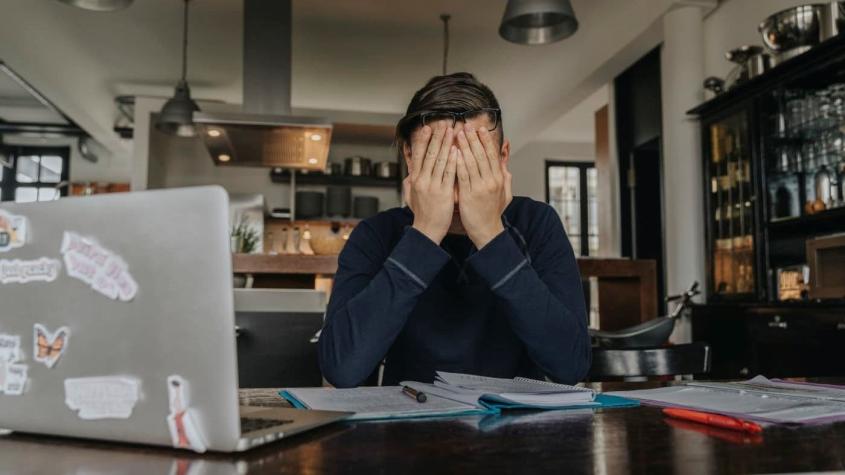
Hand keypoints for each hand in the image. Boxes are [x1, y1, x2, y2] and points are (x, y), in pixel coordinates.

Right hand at [403, 123, 457, 243]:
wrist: (427, 230)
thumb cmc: (422, 214)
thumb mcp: (411, 197)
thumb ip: (409, 184)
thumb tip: (409, 174)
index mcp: (415, 180)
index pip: (418, 155)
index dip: (423, 140)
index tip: (427, 128)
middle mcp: (422, 181)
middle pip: (429, 154)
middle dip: (437, 137)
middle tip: (443, 123)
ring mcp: (433, 186)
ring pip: (439, 160)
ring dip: (446, 144)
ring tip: (452, 131)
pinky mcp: (444, 193)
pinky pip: (449, 174)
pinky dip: (452, 161)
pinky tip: (457, 150)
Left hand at [455, 125, 511, 248]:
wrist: (487, 231)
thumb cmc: (492, 213)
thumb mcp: (505, 194)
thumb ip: (505, 178)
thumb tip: (506, 165)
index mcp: (499, 179)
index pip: (492, 155)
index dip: (486, 141)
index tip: (480, 129)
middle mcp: (491, 181)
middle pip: (482, 155)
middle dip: (474, 139)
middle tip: (466, 126)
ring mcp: (480, 187)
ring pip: (472, 162)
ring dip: (464, 146)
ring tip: (458, 134)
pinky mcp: (469, 195)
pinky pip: (463, 176)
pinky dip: (458, 163)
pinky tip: (453, 153)